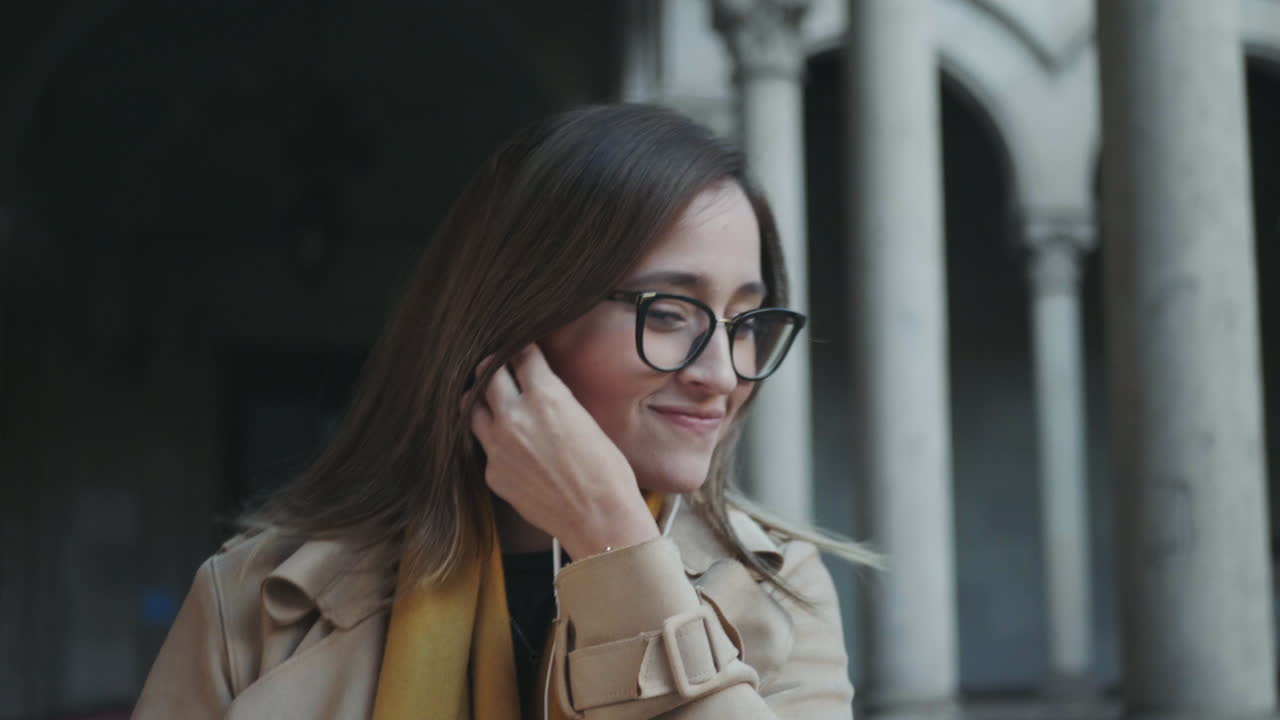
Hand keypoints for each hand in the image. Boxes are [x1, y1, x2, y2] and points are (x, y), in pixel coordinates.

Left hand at [467, 344, 659, 558]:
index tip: (521, 350)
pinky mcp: (493, 473)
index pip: (520, 356)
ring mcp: (498, 446)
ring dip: (481, 400)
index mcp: (546, 396)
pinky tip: (507, 445)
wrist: (599, 518)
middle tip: (498, 367)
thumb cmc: (606, 471)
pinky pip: (484, 447)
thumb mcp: (585, 420)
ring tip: (489, 400)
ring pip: (471, 409)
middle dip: (493, 366)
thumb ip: (554, 401)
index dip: (521, 350)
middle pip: (488, 374)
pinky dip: (492, 440)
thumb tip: (540, 391)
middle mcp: (515, 416)